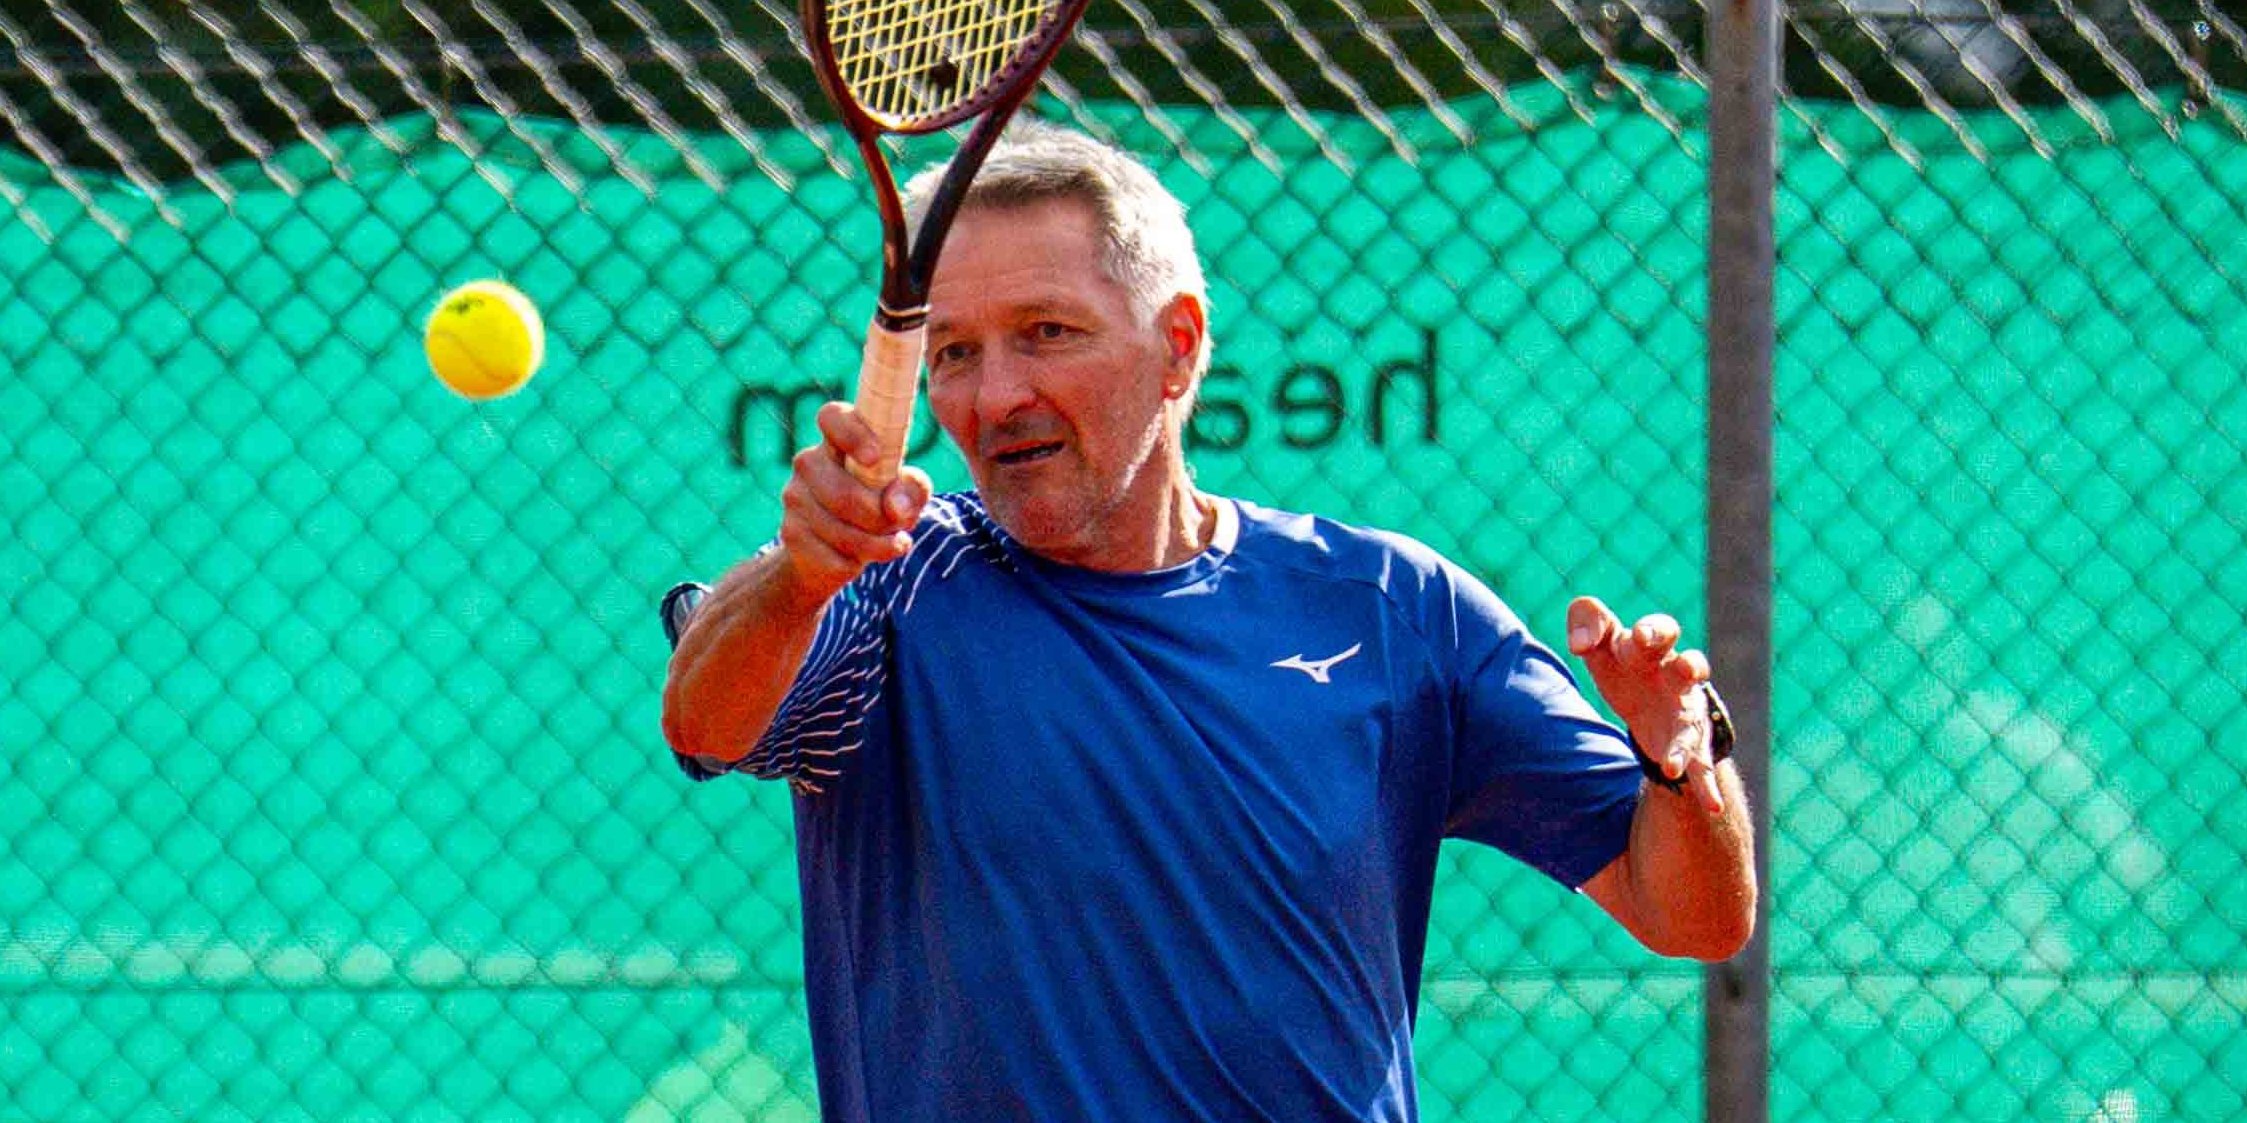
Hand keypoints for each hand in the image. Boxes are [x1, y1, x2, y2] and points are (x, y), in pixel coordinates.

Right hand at [776, 401, 932, 601]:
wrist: (830, 554)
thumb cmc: (876, 508)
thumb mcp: (904, 495)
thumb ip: (913, 490)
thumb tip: (895, 507)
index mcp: (837, 441)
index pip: (832, 417)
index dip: (852, 434)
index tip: (875, 458)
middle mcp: (808, 463)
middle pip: (843, 493)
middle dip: (878, 518)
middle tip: (899, 526)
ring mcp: (795, 498)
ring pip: (841, 530)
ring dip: (876, 545)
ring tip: (892, 544)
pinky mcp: (790, 534)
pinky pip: (834, 556)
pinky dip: (856, 563)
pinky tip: (858, 558)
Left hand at [1566, 596, 1724, 813]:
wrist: (1647, 699)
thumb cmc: (1623, 663)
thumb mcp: (1600, 640)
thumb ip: (1587, 624)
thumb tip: (1579, 645)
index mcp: (1656, 649)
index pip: (1659, 630)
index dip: (1649, 631)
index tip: (1633, 637)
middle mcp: (1679, 679)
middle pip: (1692, 665)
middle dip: (1689, 666)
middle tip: (1685, 670)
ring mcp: (1688, 713)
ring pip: (1694, 727)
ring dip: (1684, 746)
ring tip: (1671, 766)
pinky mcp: (1690, 747)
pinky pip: (1702, 768)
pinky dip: (1707, 787)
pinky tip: (1713, 807)